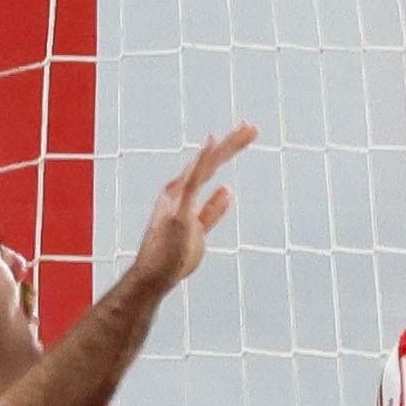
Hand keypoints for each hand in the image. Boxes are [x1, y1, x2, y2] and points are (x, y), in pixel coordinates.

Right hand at [122, 125, 257, 297]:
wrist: (152, 279)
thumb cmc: (172, 259)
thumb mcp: (198, 232)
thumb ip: (211, 211)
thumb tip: (227, 190)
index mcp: (182, 196)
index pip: (207, 168)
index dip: (224, 151)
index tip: (243, 136)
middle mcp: (177, 192)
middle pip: (209, 162)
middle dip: (231, 144)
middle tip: (252, 127)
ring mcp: (177, 200)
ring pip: (205, 166)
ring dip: (226, 146)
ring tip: (247, 129)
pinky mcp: (179, 211)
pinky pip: (194, 181)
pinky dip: (203, 160)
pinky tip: (213, 142)